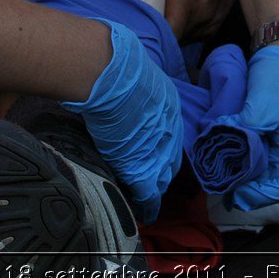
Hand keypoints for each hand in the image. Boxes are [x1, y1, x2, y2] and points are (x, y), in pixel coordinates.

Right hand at [62, 20, 183, 222]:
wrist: (108, 71)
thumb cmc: (112, 65)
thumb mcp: (130, 75)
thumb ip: (128, 87)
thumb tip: (111, 79)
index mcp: (169, 104)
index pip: (169, 135)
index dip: (160, 147)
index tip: (151, 156)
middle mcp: (170, 128)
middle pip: (170, 159)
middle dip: (160, 172)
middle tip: (149, 184)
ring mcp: (159, 148)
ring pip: (160, 178)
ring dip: (152, 189)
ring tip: (143, 201)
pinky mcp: (143, 167)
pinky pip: (148, 193)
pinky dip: (145, 205)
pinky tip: (142, 212)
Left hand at [118, 0, 235, 40]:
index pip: (166, 34)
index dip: (149, 35)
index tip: (133, 26)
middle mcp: (202, 14)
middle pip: (172, 39)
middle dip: (155, 33)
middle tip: (138, 18)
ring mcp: (212, 19)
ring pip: (184, 38)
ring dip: (170, 31)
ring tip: (156, 15)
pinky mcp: (217, 20)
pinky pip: (195, 34)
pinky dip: (183, 29)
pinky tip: (174, 14)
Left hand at [219, 45, 278, 209]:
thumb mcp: (263, 103)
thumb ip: (245, 126)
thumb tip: (223, 137)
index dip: (262, 195)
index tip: (237, 192)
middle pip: (271, 184)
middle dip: (248, 191)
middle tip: (222, 190)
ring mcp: (276, 144)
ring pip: (261, 173)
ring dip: (242, 179)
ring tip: (220, 181)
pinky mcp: (264, 136)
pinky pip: (253, 158)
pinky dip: (239, 164)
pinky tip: (223, 164)